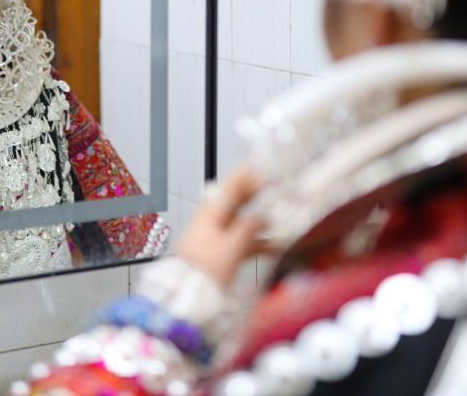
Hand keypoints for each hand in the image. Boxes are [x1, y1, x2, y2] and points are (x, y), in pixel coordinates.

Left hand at [176, 166, 270, 288]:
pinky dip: (258, 241)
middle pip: (236, 204)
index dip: (245, 177)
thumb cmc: (202, 272)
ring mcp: (216, 239)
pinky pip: (243, 242)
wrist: (186, 299)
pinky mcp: (221, 255)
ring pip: (242, 222)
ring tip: (280, 215)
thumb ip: (248, 228)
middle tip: (274, 187)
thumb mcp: (230, 248)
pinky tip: (275, 245)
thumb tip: (263, 215)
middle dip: (256, 196)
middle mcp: (212, 223)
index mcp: (209, 216)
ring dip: (260, 219)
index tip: (259, 168)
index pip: (229, 189)